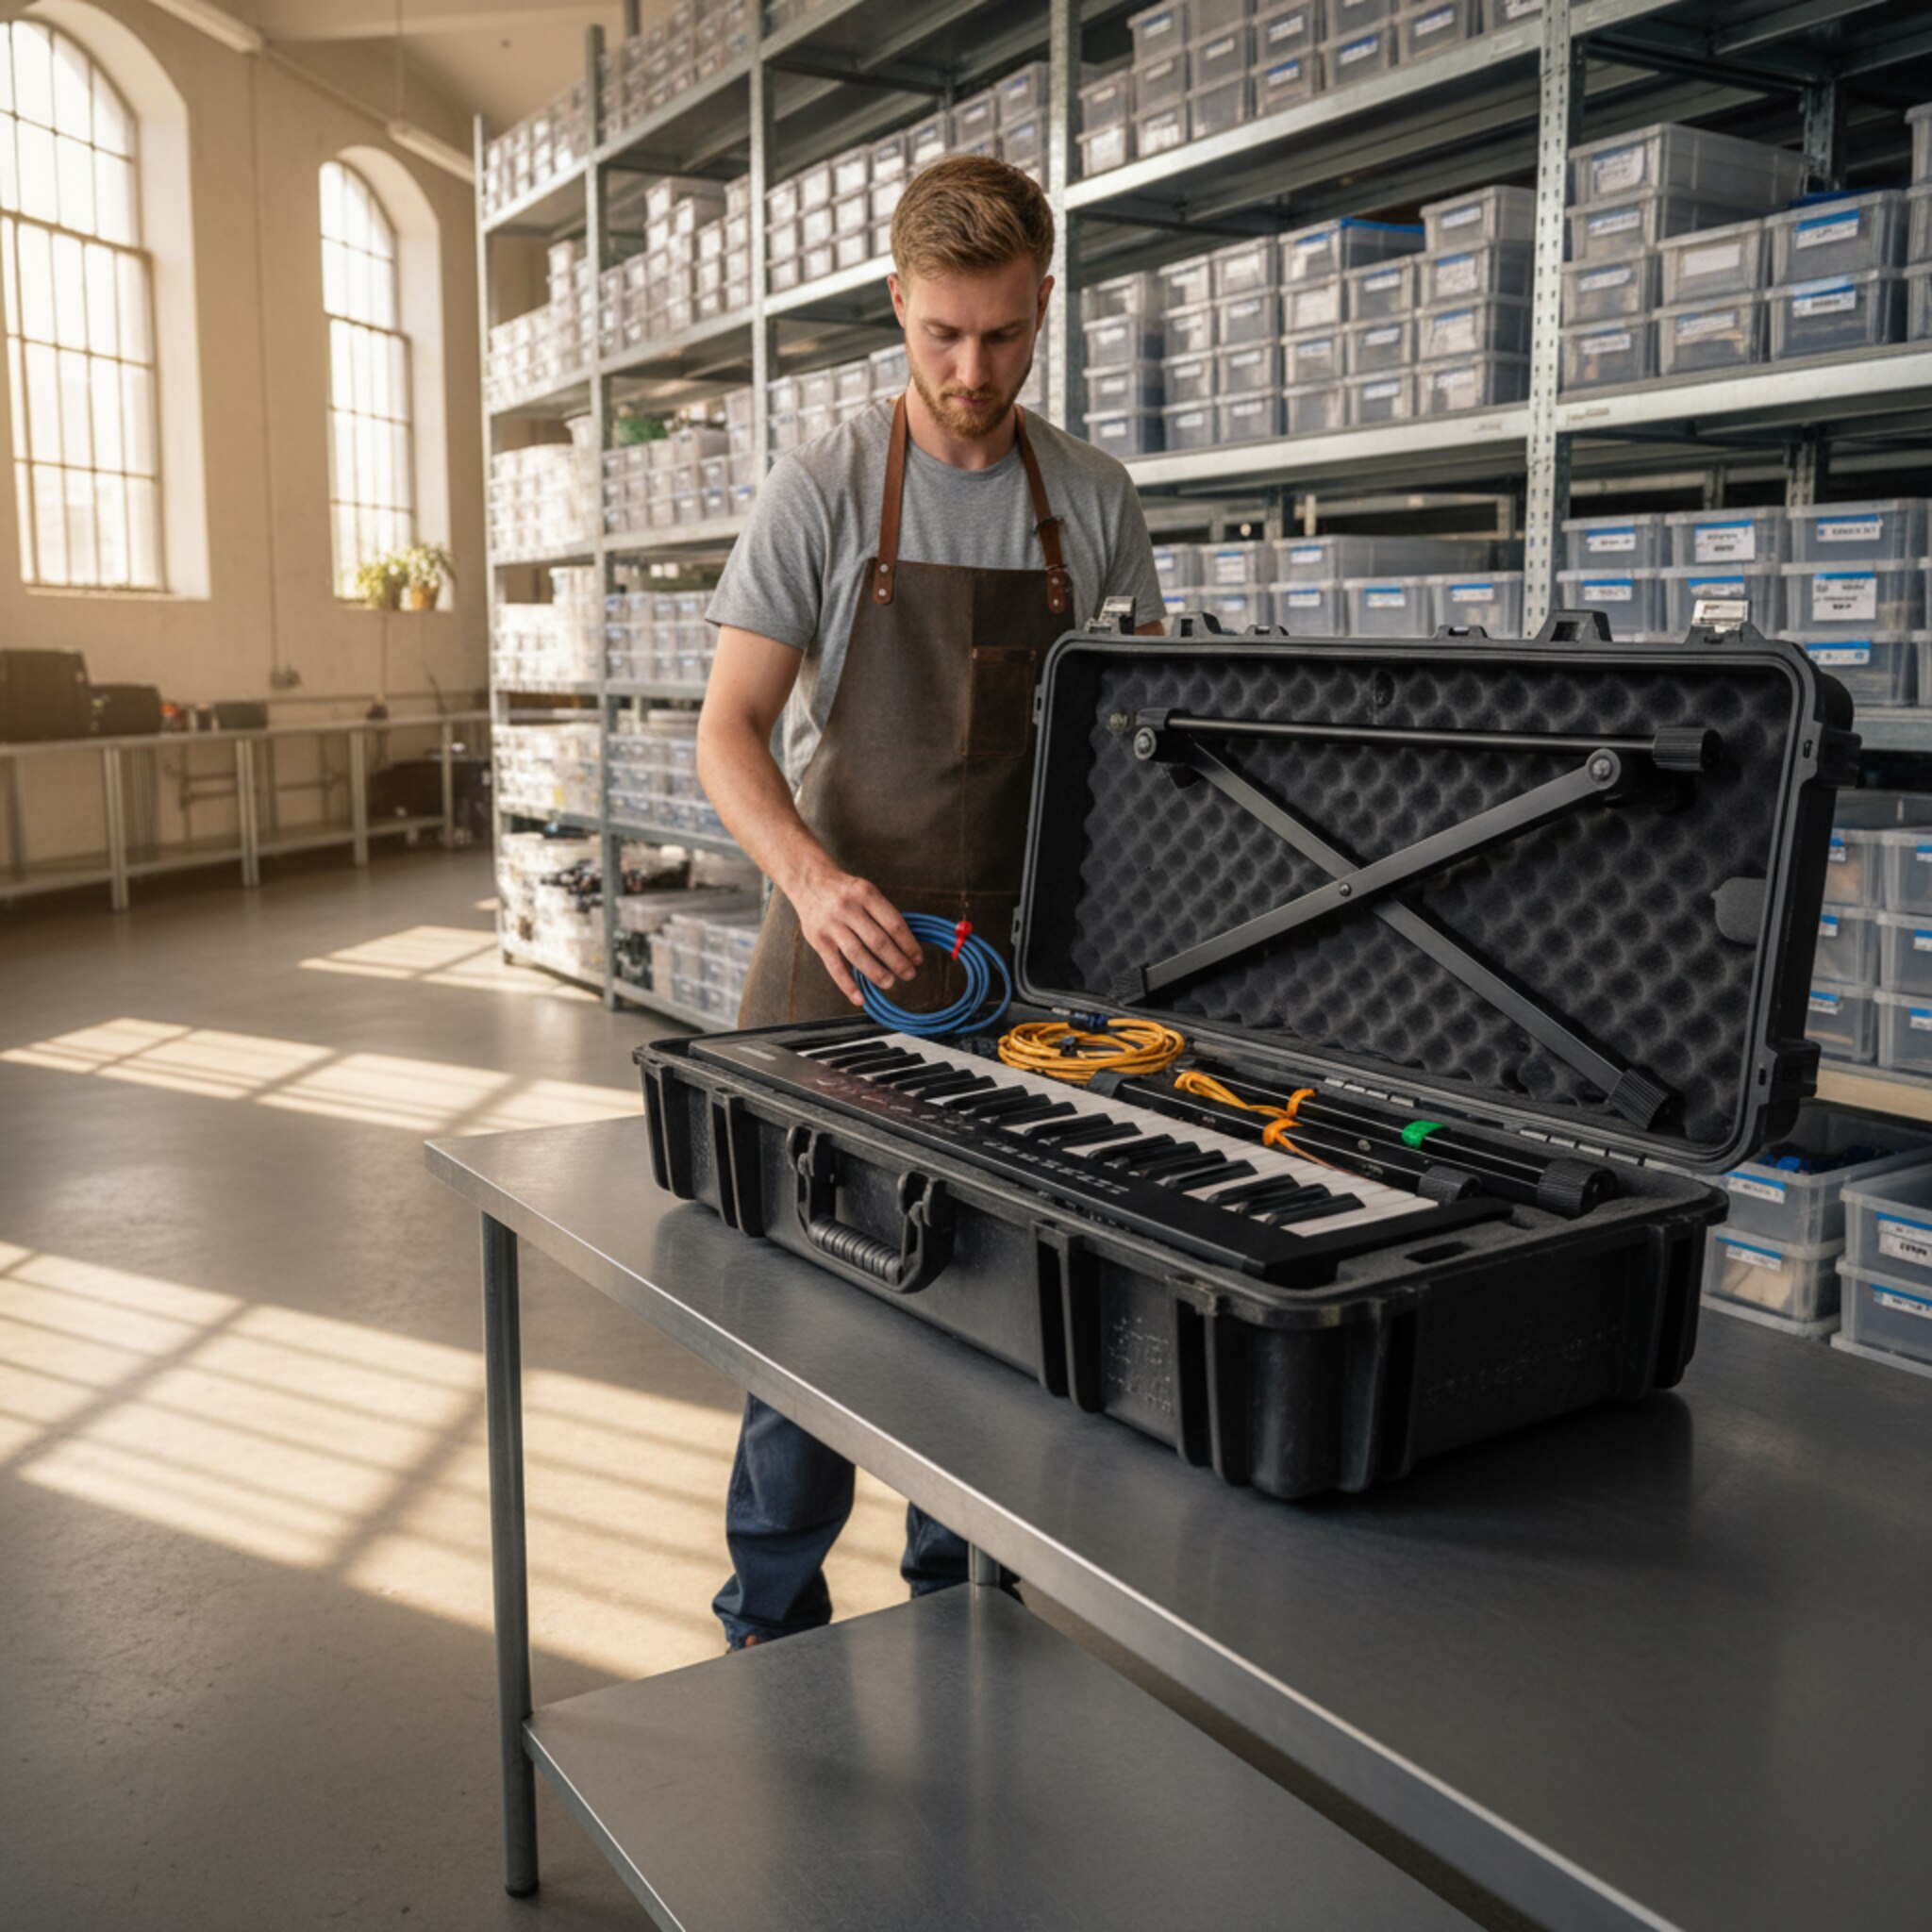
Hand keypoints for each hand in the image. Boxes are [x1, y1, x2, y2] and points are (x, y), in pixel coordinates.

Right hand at [790, 865, 922, 1005]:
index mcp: (866, 894)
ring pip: (858, 955)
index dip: (909, 944)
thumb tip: (905, 944)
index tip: (918, 958)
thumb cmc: (844, 890)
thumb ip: (882, 914)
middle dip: (898, 961)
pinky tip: (860, 998)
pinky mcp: (818, 940)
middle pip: (878, 941)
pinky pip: (835, 966)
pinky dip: (848, 985)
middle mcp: (848, 908)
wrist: (808, 880)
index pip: (893, 924)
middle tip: (910, 974)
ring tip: (890, 983)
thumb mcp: (866, 891)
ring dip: (877, 973)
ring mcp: (831, 925)